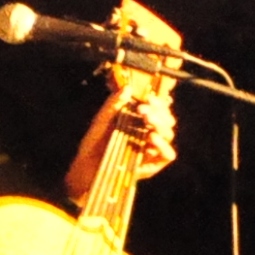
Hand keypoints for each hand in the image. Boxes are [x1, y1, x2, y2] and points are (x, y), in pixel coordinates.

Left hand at [63, 85, 176, 200]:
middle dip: (159, 112)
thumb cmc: (93, 143)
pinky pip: (168, 155)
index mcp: (140, 122)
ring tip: (147, 120)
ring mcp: (151, 150)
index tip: (148, 98)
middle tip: (143, 110)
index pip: (158, 109)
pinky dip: (163, 146)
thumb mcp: (101, 120)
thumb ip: (113, 104)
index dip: (157, 102)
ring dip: (160, 124)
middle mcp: (148, 134)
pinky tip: (151, 137)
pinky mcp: (152, 165)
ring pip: (169, 134)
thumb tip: (128, 88)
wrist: (86, 166)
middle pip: (167, 120)